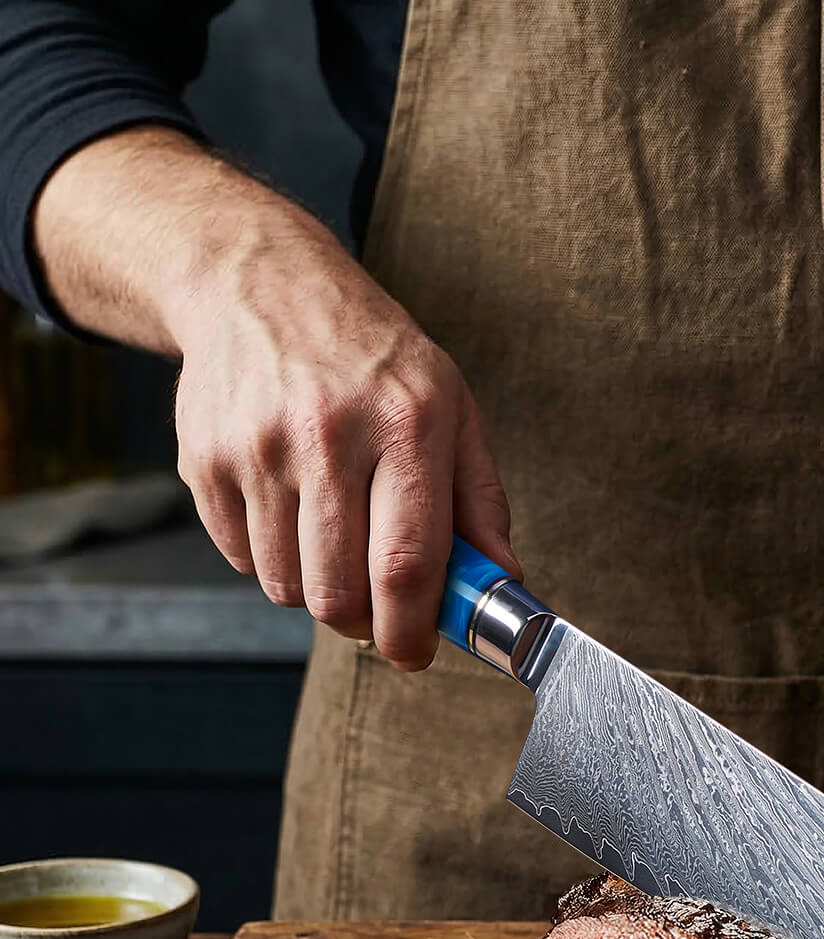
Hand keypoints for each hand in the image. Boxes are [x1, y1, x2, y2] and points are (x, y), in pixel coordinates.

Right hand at [32, 127, 518, 668]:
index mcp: (407, 424)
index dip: (413, 631)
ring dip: (317, 589)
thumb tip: (503, 583)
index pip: (408, 565)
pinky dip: (270, 557)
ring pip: (286, 587)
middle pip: (339, 593)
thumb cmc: (373, 357)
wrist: (261, 285)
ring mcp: (257, 449)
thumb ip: (480, 503)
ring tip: (334, 537)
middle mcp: (329, 436)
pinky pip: (241, 559)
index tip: (418, 654)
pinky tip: (289, 506)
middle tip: (379, 612)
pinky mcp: (204, 460)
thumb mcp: (452, 409)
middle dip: (365, 625)